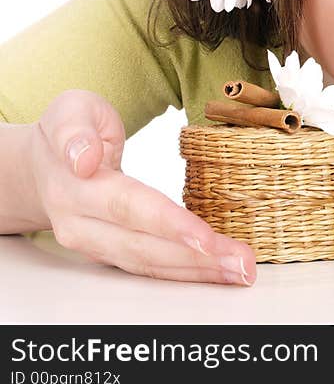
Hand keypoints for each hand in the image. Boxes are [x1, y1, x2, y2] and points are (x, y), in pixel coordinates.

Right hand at [29, 89, 256, 285]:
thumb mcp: (71, 111)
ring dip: (198, 272)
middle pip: (145, 247)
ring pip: (149, 265)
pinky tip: (219, 271)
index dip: (169, 225)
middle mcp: (82, 224)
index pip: (129, 208)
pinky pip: (150, 268)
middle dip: (197, 258)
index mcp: (76, 186)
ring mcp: (94, 245)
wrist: (40, 166)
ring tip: (241, 271)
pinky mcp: (108, 254)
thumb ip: (76, 130)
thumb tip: (83, 159)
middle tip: (243, 263)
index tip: (206, 239)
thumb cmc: (71, 129)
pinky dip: (186, 272)